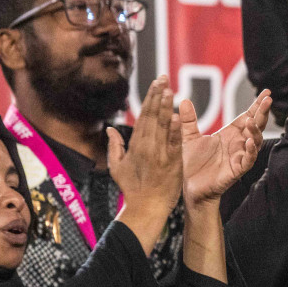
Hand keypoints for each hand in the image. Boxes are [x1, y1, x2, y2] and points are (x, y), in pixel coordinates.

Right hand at [109, 76, 183, 246]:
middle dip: (158, 96)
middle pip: (153, 116)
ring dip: (166, 107)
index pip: (144, 116)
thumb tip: (110, 129)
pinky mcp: (172, 163)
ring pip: (163, 126)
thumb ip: (114, 146)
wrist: (147, 208)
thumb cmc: (132, 189)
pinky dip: (175, 130)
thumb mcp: (117, 167)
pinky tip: (177, 117)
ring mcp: (160, 154)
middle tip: (163, 78)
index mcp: (135, 145)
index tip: (156, 83)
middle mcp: (147, 146)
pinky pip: (174, 143)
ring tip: (169, 89)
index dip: (150, 98)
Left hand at [181, 90, 270, 204]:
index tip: (266, 92)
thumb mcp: (189, 138)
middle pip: (256, 125)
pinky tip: (249, 142)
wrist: (189, 187)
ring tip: (252, 121)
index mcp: (229, 134)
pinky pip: (248, 159)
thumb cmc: (191, 164)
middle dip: (262, 112)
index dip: (257, 105)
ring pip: (255, 141)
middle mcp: (238, 143)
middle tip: (268, 99)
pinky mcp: (237, 170)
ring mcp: (239, 156)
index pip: (247, 116)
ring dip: (255, 130)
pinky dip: (250, 150)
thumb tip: (184, 100)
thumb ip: (189, 120)